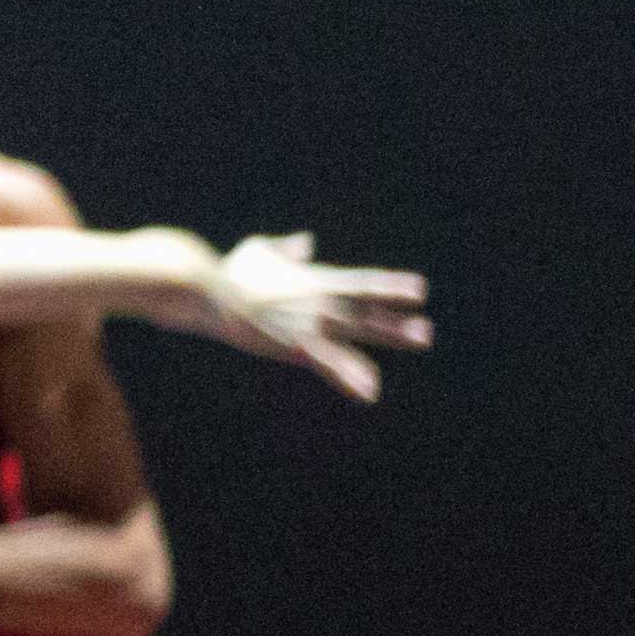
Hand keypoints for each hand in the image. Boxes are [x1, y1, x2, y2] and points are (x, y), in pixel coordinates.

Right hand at [212, 234, 430, 400]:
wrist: (208, 291)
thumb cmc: (230, 271)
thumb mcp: (258, 249)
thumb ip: (286, 248)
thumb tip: (306, 243)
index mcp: (315, 280)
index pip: (362, 284)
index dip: (391, 287)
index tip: (419, 291)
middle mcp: (320, 301)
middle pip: (367, 312)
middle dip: (396, 322)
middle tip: (425, 333)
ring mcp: (310, 324)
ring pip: (357, 332)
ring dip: (388, 339)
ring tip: (415, 345)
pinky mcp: (294, 347)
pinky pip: (330, 364)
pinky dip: (352, 377)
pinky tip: (371, 392)